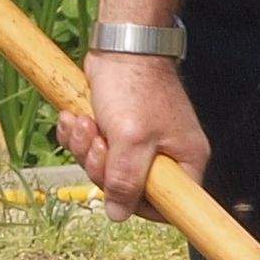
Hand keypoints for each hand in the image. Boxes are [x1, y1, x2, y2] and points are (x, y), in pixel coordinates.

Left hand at [61, 50, 208, 219]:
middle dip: (101, 167)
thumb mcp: (131, 140)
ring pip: (105, 167)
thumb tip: (118, 213)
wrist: (121, 46)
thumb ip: (126, 180)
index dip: (139, 206)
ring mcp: (141, 143)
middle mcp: (166, 155)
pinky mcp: (118, 129)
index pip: (169, 205)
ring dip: (85, 147)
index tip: (118, 192)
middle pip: (128, 188)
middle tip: (96, 142)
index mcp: (184, 161)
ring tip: (83, 122)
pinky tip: (74, 117)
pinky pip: (94, 148)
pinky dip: (79, 135)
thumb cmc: (135, 87)